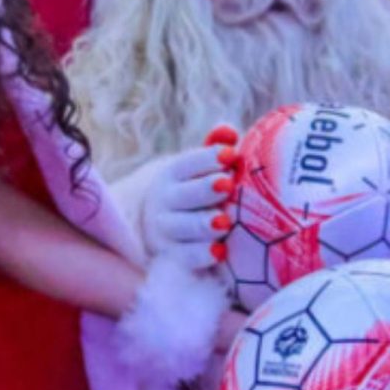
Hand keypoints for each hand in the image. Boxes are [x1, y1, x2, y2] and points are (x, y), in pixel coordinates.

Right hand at [140, 146, 232, 270]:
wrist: (158, 226)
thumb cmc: (191, 189)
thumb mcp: (197, 169)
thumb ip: (213, 150)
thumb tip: (228, 132)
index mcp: (171, 174)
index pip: (187, 164)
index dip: (208, 159)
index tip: (230, 155)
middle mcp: (164, 200)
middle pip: (184, 195)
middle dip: (205, 189)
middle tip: (227, 185)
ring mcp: (165, 229)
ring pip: (182, 226)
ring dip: (203, 224)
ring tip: (224, 222)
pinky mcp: (170, 256)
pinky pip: (184, 256)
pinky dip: (200, 255)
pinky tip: (219, 252)